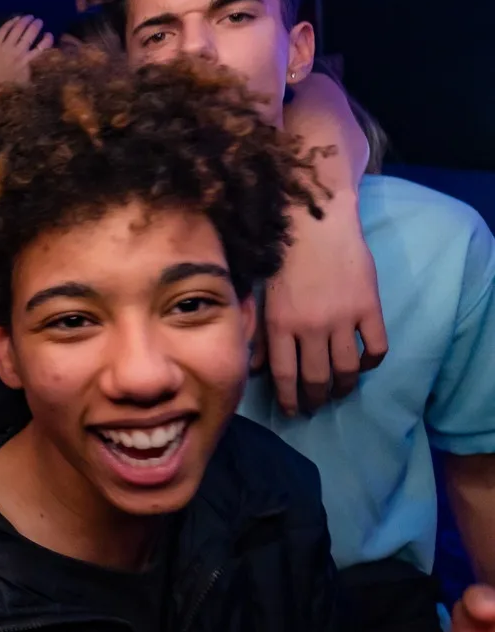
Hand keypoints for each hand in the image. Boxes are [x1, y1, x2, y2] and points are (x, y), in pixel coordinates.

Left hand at [0, 15, 53, 85]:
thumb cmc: (8, 82)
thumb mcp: (25, 79)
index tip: (49, 34)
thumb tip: (45, 60)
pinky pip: (4, 29)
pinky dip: (11, 22)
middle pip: (30, 34)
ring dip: (25, 20)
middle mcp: (18, 52)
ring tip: (29, 16)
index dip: (47, 39)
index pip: (41, 48)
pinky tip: (16, 18)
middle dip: (36, 25)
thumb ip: (34, 69)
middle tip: (39, 21)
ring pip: (17, 29)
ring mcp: (5, 46)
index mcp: (26, 62)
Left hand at [260, 192, 387, 415]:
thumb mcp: (262, 295)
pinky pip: (376, 348)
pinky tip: (362, 363)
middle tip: (316, 405)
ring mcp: (343, 318)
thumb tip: (255, 369)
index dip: (289, 399)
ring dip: (344, 387)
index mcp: (281, 324)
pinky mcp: (369, 307)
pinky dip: (370, 363)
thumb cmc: (283, 256)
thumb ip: (260, 333)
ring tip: (340, 390)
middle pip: (317, 379)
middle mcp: (312, 327)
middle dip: (316, 400)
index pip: (285, 376)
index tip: (293, 410)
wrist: (316, 221)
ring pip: (347, 370)